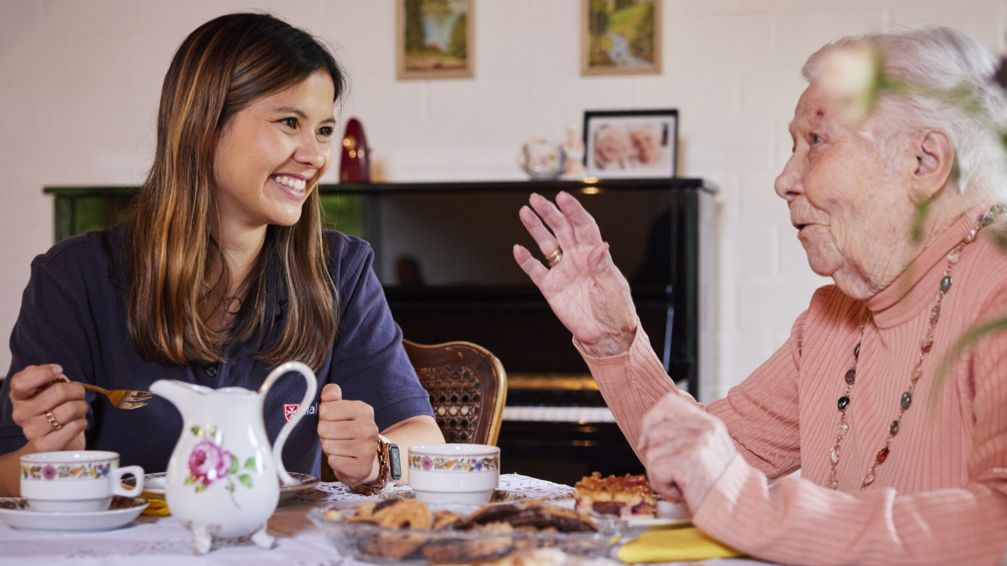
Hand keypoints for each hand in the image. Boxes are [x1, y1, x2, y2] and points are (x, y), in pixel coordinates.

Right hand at [9, 364, 87, 451]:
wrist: (55, 438)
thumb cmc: (54, 407)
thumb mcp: (47, 387)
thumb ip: (46, 375)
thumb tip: (55, 371)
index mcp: (19, 396)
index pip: (21, 382)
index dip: (43, 373)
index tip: (58, 370)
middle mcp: (21, 414)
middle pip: (58, 392)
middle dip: (77, 390)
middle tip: (78, 394)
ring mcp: (31, 431)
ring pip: (70, 409)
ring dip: (82, 406)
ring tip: (79, 409)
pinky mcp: (46, 446)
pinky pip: (75, 426)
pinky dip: (82, 422)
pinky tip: (77, 422)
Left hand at [317, 383, 379, 485]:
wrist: (364, 460)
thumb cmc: (348, 432)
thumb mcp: (341, 411)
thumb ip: (332, 398)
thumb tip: (329, 391)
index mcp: (364, 410)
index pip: (326, 409)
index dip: (323, 417)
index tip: (331, 420)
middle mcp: (369, 428)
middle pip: (325, 428)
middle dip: (324, 434)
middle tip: (333, 436)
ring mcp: (368, 449)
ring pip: (328, 446)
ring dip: (328, 448)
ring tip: (338, 447)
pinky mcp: (362, 467)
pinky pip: (334, 461)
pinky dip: (333, 460)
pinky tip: (342, 458)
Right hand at [512, 192, 637, 356]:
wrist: (605, 336)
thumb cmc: (616, 311)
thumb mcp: (613, 288)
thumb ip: (603, 267)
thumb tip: (601, 246)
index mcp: (595, 255)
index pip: (583, 226)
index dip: (573, 211)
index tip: (562, 197)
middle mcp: (577, 258)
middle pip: (562, 229)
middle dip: (549, 213)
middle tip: (535, 198)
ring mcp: (563, 271)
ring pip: (547, 244)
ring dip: (536, 228)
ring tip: (525, 212)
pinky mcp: (551, 288)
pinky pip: (536, 270)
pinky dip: (526, 260)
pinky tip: (518, 249)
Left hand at [638, 393, 737, 507]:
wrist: (740, 507)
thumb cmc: (719, 486)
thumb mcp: (706, 451)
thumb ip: (683, 437)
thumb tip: (646, 438)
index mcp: (708, 422)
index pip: (668, 402)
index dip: (651, 420)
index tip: (647, 442)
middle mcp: (704, 427)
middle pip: (654, 432)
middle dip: (654, 457)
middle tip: (672, 475)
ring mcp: (697, 441)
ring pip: (652, 452)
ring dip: (659, 475)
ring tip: (681, 485)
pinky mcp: (689, 459)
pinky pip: (656, 469)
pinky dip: (663, 486)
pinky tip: (681, 492)